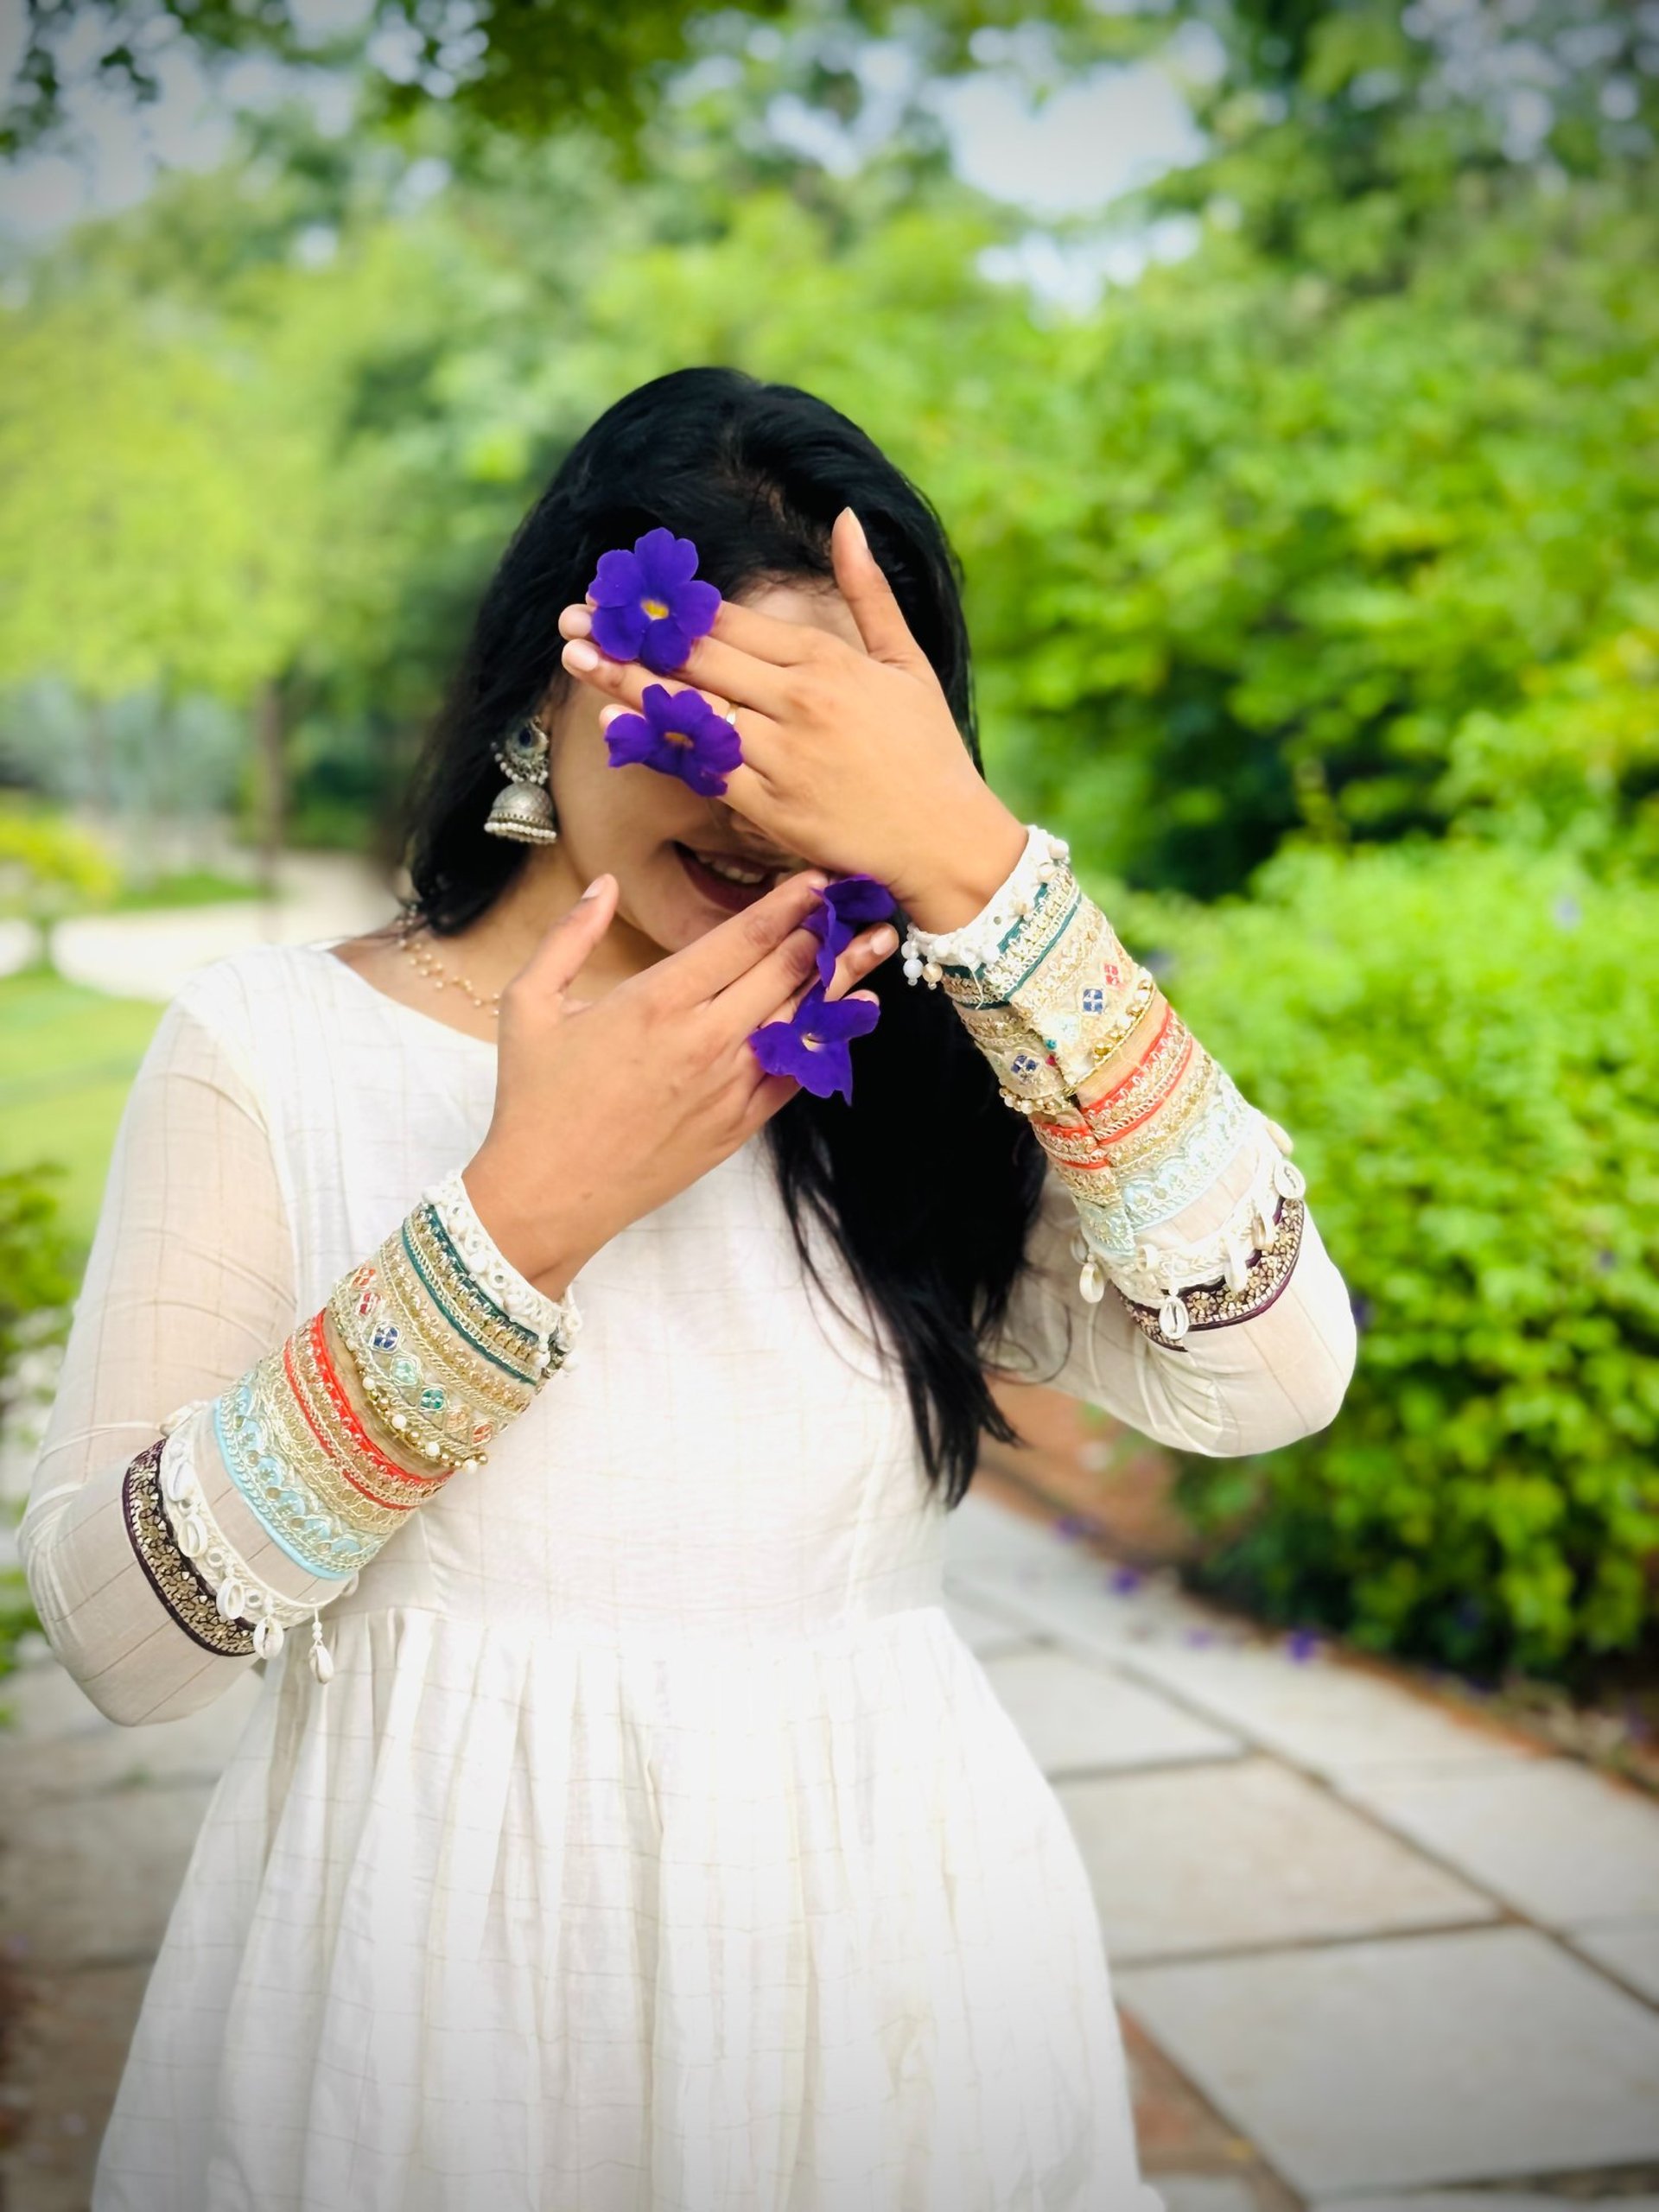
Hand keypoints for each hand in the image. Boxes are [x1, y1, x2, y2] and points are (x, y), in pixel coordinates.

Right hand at [462, 870, 894, 1296]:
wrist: (548, 1195)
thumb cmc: (534, 1100)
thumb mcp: (529, 1006)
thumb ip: (569, 937)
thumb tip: (605, 884)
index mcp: (656, 1002)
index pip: (742, 939)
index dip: (788, 903)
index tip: (818, 878)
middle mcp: (703, 1040)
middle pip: (785, 972)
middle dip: (828, 930)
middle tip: (864, 901)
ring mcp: (727, 1087)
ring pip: (801, 1019)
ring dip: (842, 978)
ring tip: (879, 945)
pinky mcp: (737, 1126)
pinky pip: (795, 1075)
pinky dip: (828, 1040)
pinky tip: (854, 1014)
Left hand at [557, 510, 1025, 930]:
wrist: (946, 840)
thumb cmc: (929, 751)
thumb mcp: (906, 660)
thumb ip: (867, 590)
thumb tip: (846, 518)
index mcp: (826, 659)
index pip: (730, 623)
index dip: (670, 605)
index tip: (625, 589)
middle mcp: (797, 700)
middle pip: (697, 658)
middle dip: (631, 634)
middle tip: (574, 615)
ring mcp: (781, 754)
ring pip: (689, 708)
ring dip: (626, 681)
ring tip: (576, 655)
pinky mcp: (771, 806)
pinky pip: (702, 767)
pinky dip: (658, 744)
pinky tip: (615, 725)